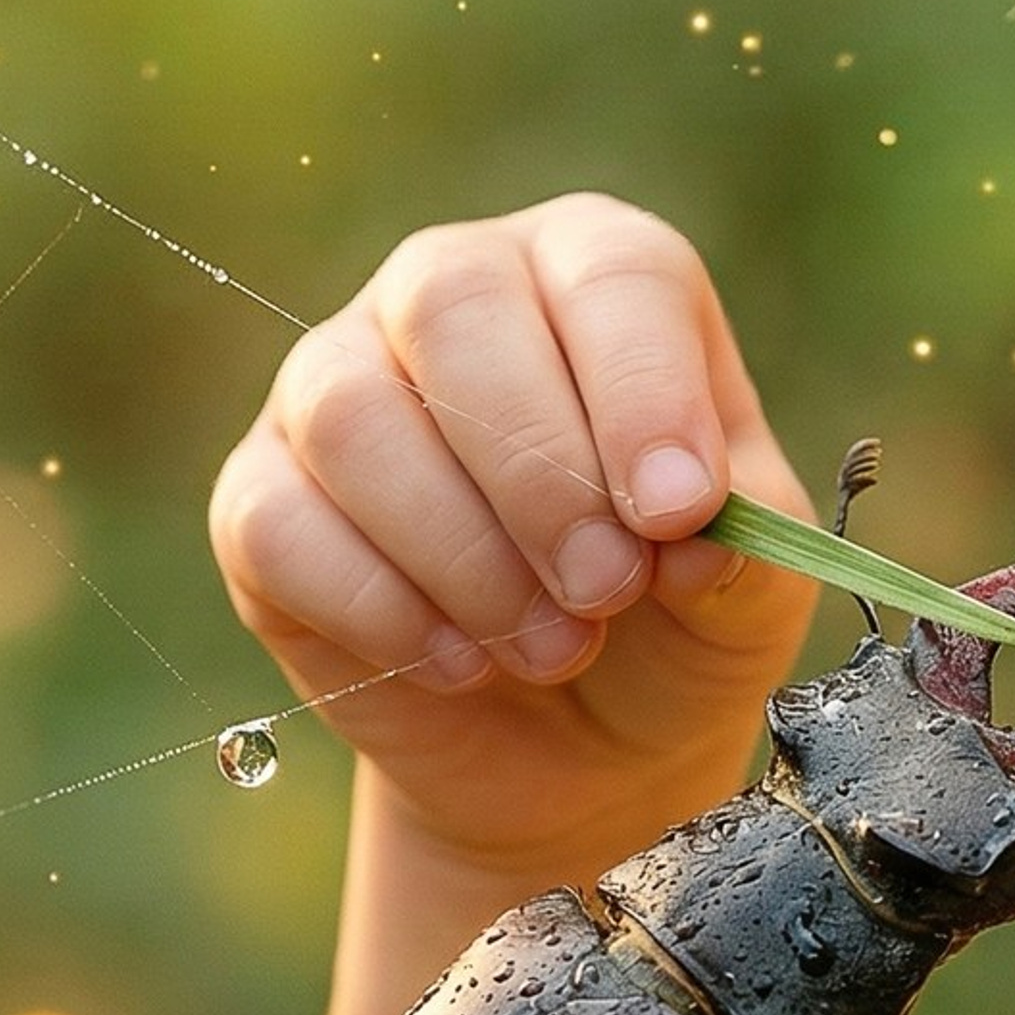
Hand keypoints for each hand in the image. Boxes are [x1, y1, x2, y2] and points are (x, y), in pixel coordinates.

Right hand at [208, 194, 817, 878]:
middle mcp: (456, 292)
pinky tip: (464, 663)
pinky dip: (382, 609)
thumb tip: (694, 534)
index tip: (680, 512)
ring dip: (467, 554)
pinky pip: (277, 522)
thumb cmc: (681, 618)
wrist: (580, 741)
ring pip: (353, 414)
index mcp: (599, 275)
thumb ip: (745, 544)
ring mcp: (339, 380)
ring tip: (556, 646)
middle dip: (541, 471)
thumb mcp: (753, 587)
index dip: (644, 390)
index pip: (611, 273)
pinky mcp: (261, 493)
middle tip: (609, 590)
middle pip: (455, 307)